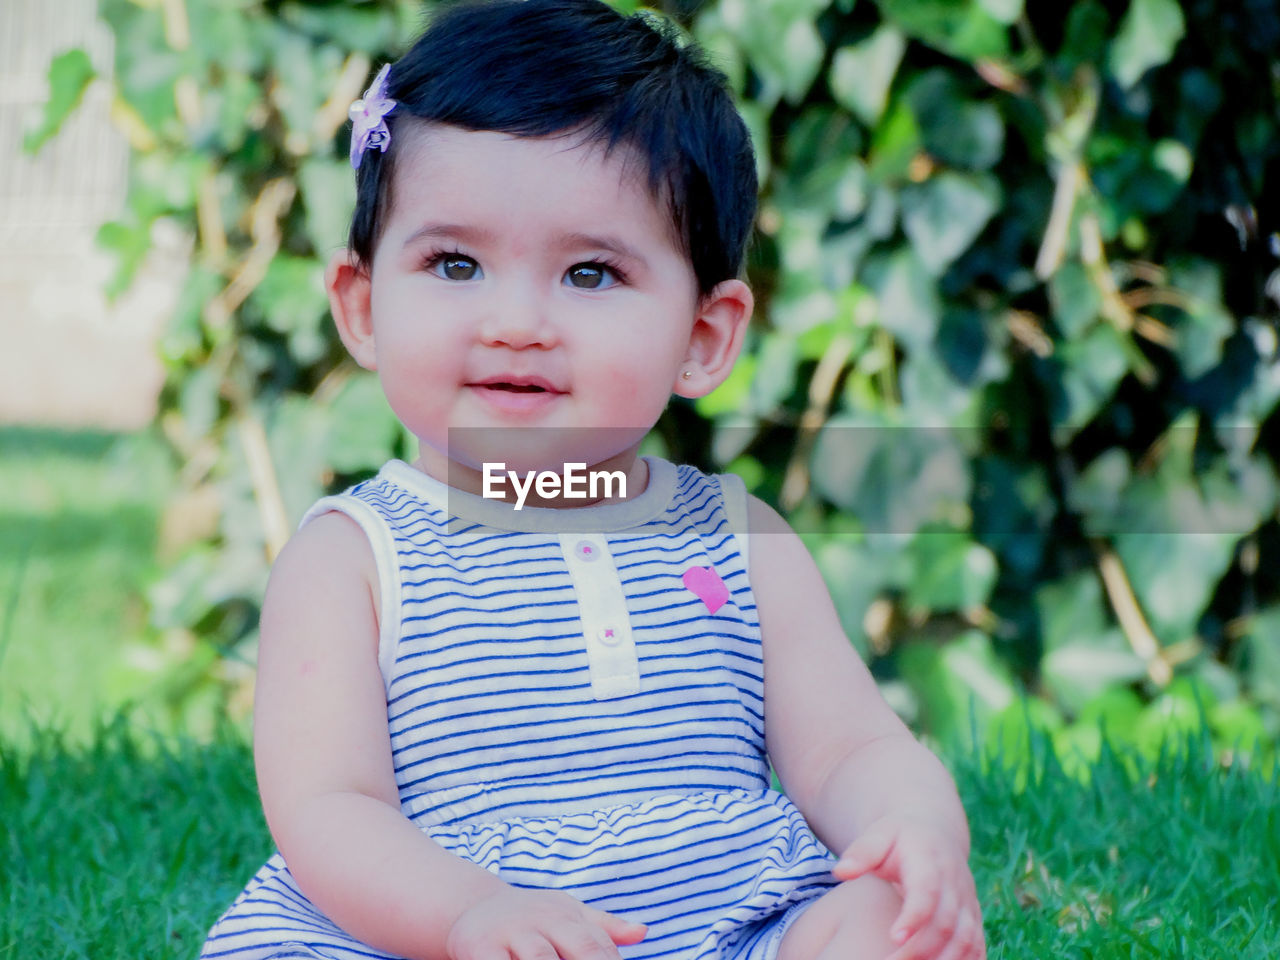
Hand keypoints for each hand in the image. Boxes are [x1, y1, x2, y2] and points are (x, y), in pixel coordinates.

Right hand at [446, 887, 646, 959]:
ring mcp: (510, 933)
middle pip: (576, 947)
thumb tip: (643, 933)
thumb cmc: (531, 916)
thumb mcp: (567, 913)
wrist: (473, 906)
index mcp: (565, 915)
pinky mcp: (479, 947)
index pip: (596, 944)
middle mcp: (540, 921)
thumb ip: (604, 927)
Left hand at [833, 816, 984, 959]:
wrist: (935, 833)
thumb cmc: (898, 837)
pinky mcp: (974, 917)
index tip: (894, 937)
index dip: (914, 917)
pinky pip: (977, 946)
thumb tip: (840, 870)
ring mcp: (968, 902)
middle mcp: (955, 883)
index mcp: (930, 860)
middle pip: (946, 923)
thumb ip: (861, 852)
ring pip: (966, 940)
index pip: (927, 892)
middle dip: (921, 950)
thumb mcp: (879, 834)